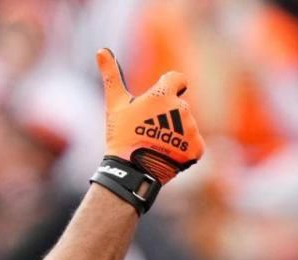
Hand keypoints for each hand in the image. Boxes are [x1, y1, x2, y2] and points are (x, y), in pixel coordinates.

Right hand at [91, 48, 203, 211]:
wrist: (130, 171)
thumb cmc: (120, 135)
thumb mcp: (114, 104)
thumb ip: (111, 75)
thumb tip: (101, 50)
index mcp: (163, 95)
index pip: (178, 79)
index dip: (170, 86)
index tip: (160, 98)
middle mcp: (181, 109)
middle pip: (179, 107)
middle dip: (168, 116)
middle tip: (149, 131)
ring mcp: (191, 129)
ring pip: (187, 125)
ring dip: (176, 133)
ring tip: (157, 144)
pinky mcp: (197, 148)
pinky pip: (194, 144)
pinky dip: (184, 149)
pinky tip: (168, 154)